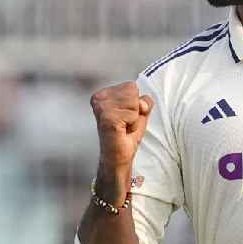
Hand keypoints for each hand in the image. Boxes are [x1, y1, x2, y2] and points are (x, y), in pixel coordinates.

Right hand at [90, 82, 153, 198]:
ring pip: (134, 100)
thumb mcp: (138, 113)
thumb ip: (143, 101)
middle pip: (132, 90)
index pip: (131, 86)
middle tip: (125, 123)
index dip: (135, 103)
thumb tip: (143, 103)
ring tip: (124, 127)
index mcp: (103, 94)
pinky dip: (133, 123)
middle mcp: (98, 98)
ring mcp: (101, 108)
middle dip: (135, 109)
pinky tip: (123, 130)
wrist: (119, 157)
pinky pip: (132, 112)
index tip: (125, 117)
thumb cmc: (126, 135)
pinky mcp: (107, 118)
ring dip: (134, 117)